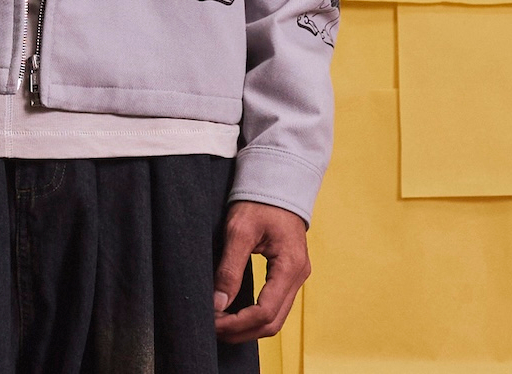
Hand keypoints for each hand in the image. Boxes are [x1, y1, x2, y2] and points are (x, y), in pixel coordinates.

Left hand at [213, 201, 309, 342]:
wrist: (277, 181)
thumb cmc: (259, 201)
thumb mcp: (239, 230)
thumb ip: (229, 268)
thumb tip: (217, 304)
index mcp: (289, 266)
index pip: (265, 311)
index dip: (238, 323)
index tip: (213, 322)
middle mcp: (298, 277)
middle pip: (273, 322)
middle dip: (242, 331)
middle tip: (213, 329)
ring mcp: (296, 277)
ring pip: (276, 318)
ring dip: (248, 327)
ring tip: (221, 324)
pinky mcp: (289, 273)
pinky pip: (276, 305)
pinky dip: (255, 315)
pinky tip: (235, 314)